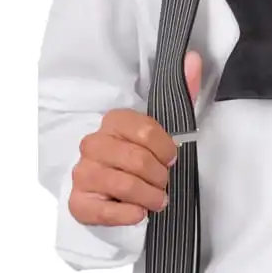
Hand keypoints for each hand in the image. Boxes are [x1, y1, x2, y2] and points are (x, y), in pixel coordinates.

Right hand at [68, 51, 201, 226]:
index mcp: (113, 120)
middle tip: (165, 183)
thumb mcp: (166, 123)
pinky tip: (138, 212)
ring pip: (126, 186)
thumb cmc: (141, 154)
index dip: (166, 149)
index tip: (172, 158)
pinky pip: (109, 212)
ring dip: (150, 196)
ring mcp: (82, 173)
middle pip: (138, 160)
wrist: (111, 190)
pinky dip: (131, 214)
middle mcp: (93, 144)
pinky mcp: (78, 202)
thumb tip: (193, 58)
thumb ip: (184, 90)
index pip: (146, 132)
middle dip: (160, 176)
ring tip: (157, 199)